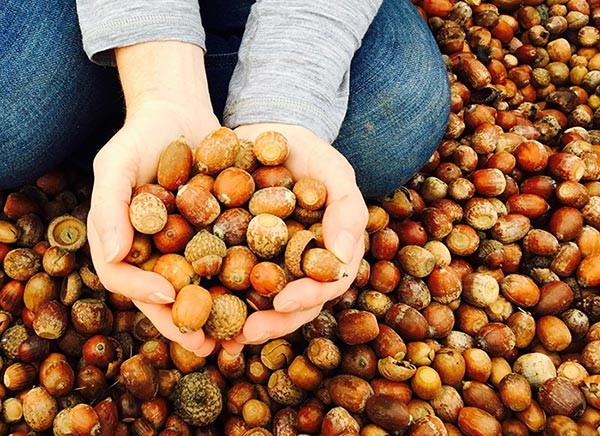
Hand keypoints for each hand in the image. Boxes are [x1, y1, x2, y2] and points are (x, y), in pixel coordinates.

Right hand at [87, 42, 220, 355]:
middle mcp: (152, 251)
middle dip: (184, 322)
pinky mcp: (214, 236)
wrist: (178, 112)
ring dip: (216, 315)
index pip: (124, 277)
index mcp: (122, 242)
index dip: (143, 292)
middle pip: (165, 296)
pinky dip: (240, 283)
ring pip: (198, 289)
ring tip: (238, 335)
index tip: (169, 296)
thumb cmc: (139, 135)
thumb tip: (113, 255)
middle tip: (206, 344)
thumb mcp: (116, 163)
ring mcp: (184, 246)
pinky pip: (226, 264)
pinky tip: (263, 296)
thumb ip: (110, 206)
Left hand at [225, 123, 367, 351]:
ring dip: (237, 320)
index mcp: (322, 255)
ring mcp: (262, 262)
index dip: (305, 299)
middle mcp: (293, 267)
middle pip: (288, 306)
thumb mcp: (334, 170)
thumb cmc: (306, 152)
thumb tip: (343, 255)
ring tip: (216, 333)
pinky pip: (220, 278)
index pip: (321, 287)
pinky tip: (190, 303)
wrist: (262, 133)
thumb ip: (347, 209)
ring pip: (254, 301)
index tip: (283, 303)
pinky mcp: (229, 252)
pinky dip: (210, 294)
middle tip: (245, 333)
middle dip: (269, 323)